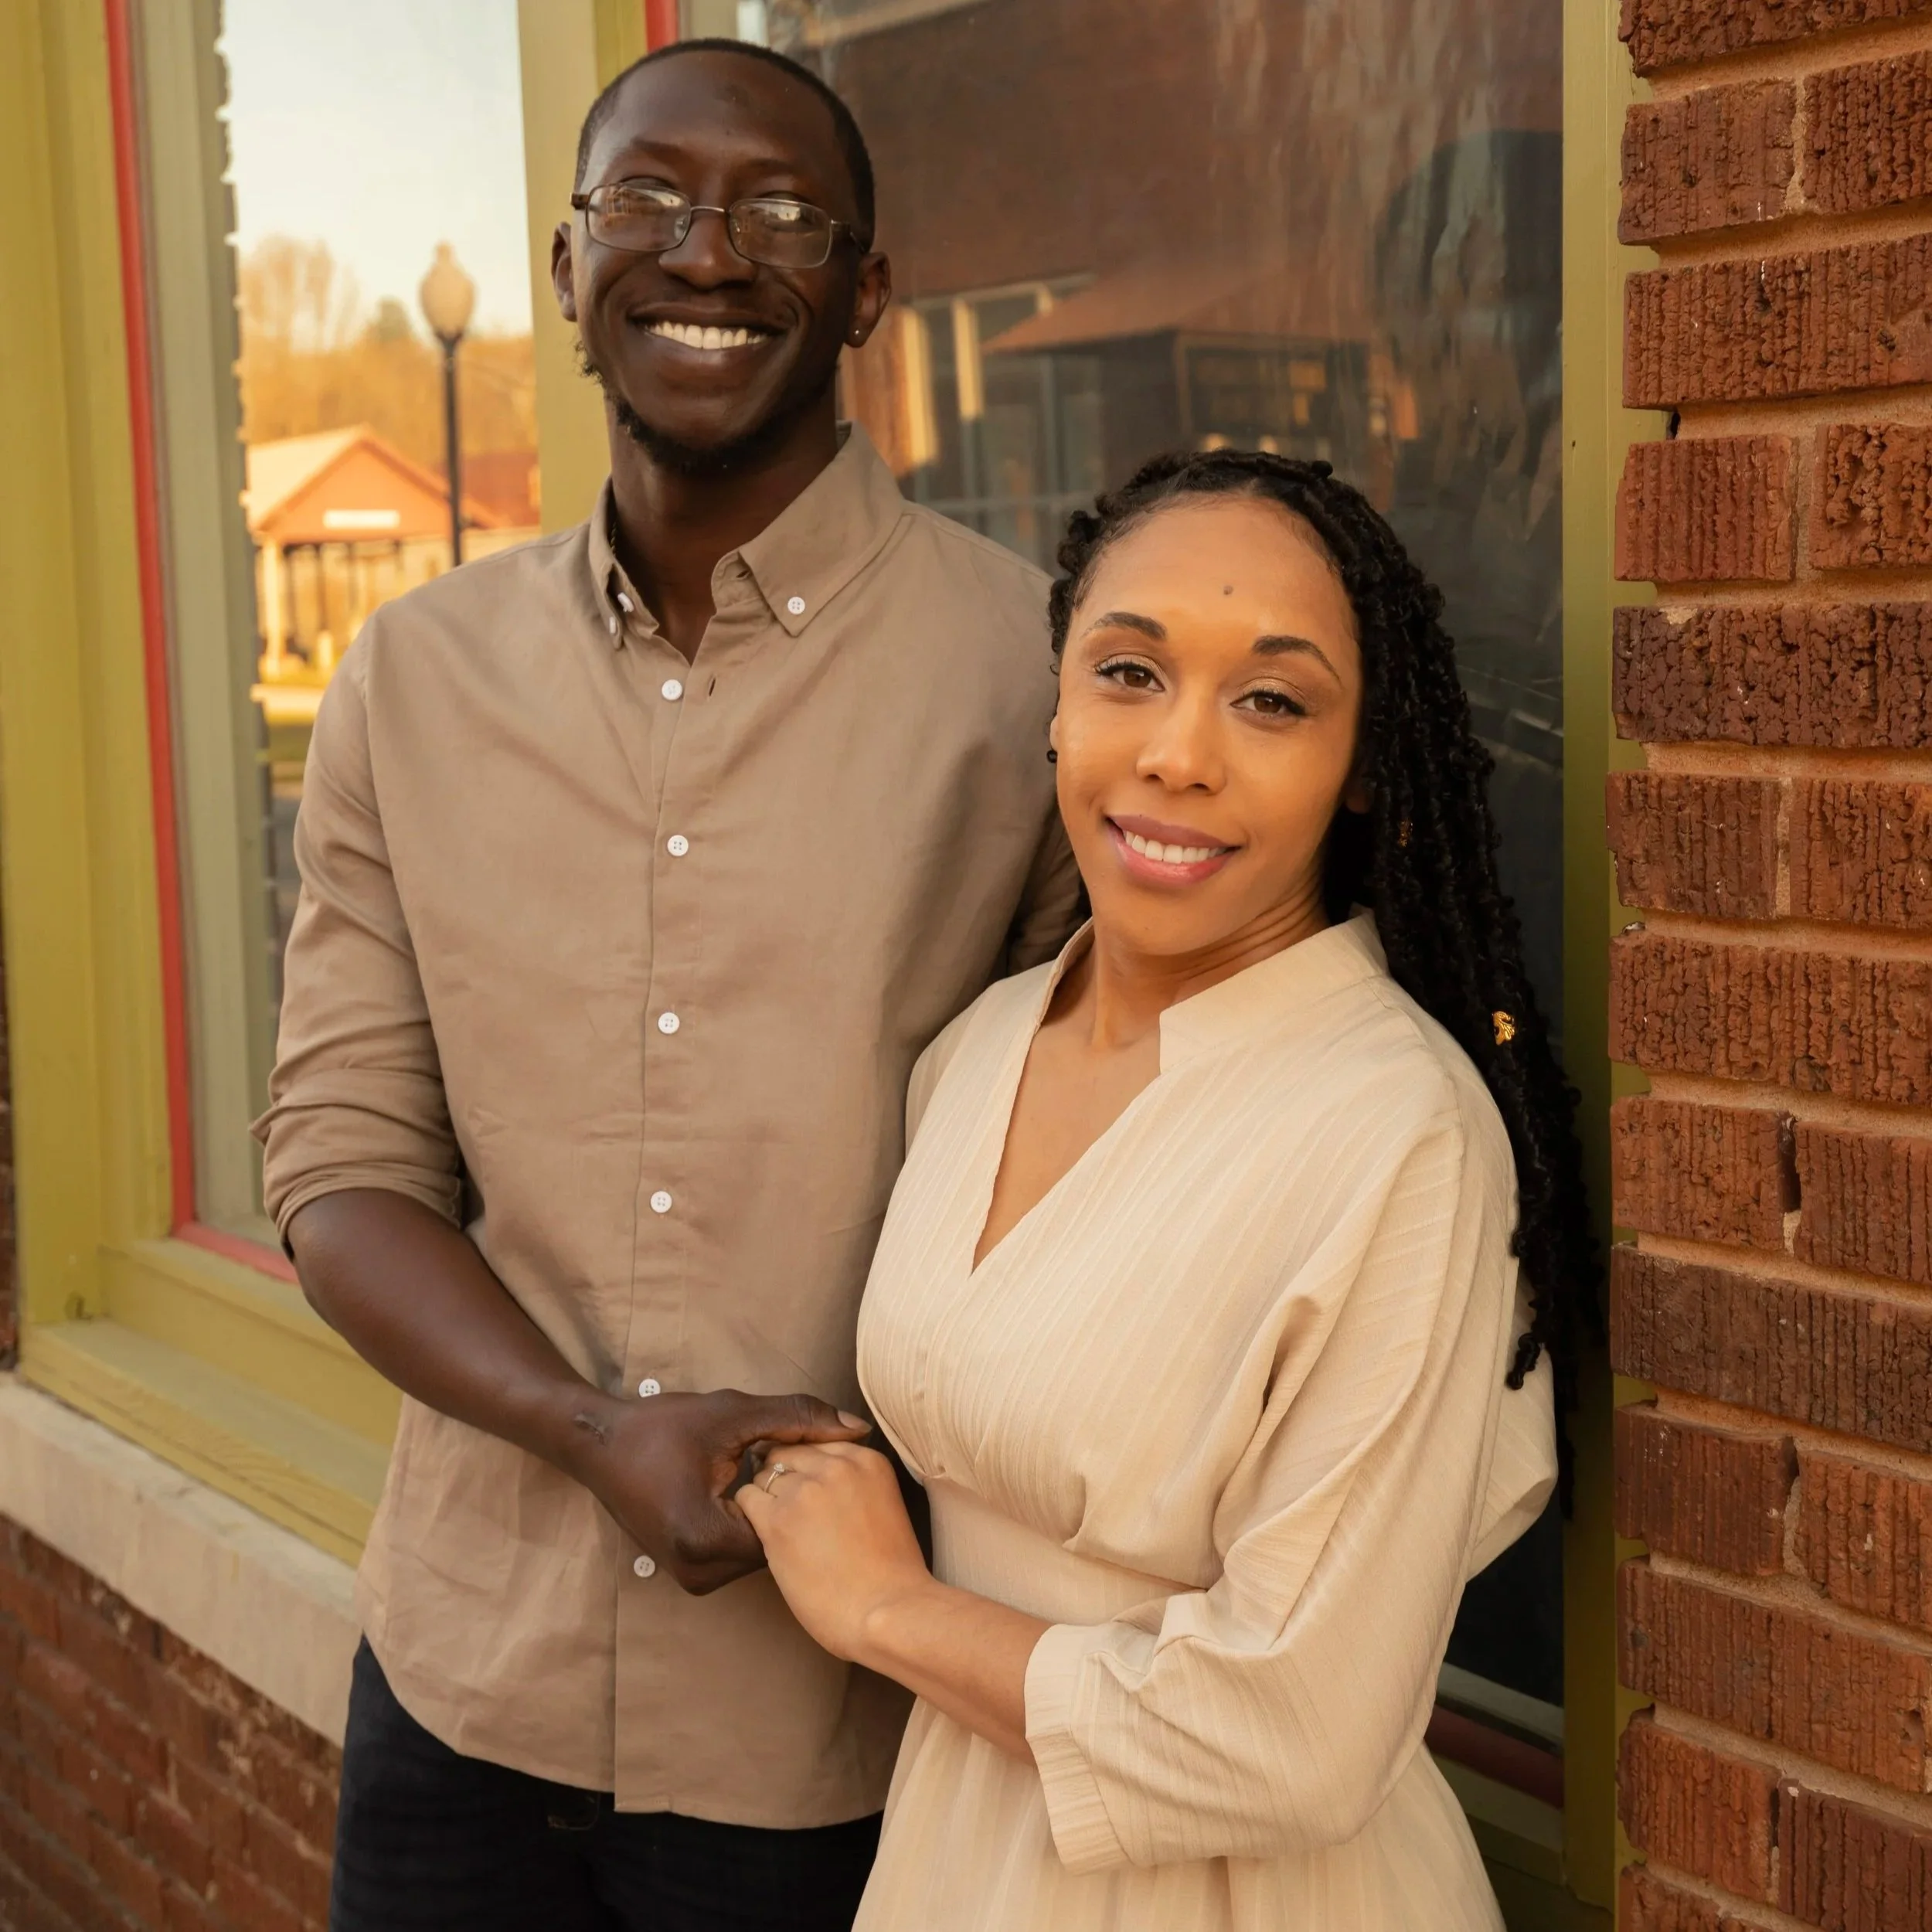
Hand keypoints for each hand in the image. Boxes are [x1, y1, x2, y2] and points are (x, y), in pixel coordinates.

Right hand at [560, 1389, 868, 1594]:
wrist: (600, 1446)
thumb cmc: (662, 1426)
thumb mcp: (733, 1414)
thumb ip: (797, 1418)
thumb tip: (859, 1427)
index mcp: (705, 1538)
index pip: (788, 1525)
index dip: (801, 1488)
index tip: (804, 1458)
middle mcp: (697, 1572)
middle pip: (776, 1544)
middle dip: (788, 1505)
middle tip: (781, 1463)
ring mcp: (691, 1578)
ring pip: (760, 1551)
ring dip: (770, 1516)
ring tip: (758, 1472)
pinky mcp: (689, 1572)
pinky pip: (739, 1552)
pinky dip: (749, 1524)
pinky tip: (745, 1487)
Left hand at [738, 1442, 932, 1661]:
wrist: (888, 1613)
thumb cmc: (891, 1576)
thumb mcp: (884, 1507)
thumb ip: (855, 1486)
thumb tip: (821, 1485)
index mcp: (867, 1460)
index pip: (818, 1442)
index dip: (807, 1466)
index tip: (807, 1488)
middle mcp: (836, 1465)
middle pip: (789, 1451)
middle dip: (783, 1475)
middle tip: (788, 1508)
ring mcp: (805, 1490)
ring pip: (765, 1473)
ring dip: (766, 1496)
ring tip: (780, 1527)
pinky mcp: (778, 1520)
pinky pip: (747, 1498)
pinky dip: (750, 1513)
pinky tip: (766, 1536)